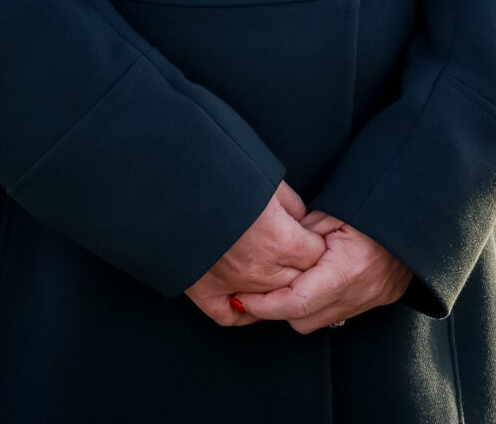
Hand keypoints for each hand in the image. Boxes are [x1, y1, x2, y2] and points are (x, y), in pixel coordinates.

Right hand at [184, 183, 324, 326]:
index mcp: (282, 241)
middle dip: (301, 269)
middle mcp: (262, 270)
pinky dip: (242, 311)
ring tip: (272, 272)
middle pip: (299, 282)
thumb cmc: (226, 178)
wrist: (177, 187)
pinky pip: (231, 316)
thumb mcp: (269, 183)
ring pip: (270, 303)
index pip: (317, 255)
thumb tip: (303, 220)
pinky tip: (248, 300)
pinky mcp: (206, 291)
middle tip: (293, 254)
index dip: (316, 244)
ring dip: (275, 290)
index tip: (310, 237)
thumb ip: (292, 205)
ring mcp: (234, 285)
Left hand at [231, 212, 413, 332]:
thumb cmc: (374, 206)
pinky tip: (315, 283)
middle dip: (278, 308)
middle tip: (261, 288)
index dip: (264, 304)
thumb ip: (300, 236)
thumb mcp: (332, 213)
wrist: (420, 213)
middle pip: (303, 320)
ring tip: (289, 283)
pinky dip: (321, 303)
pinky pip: (338, 313)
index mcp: (346, 269)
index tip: (243, 297)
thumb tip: (273, 252)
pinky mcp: (379, 300)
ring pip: (319, 321)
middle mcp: (359, 292)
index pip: (294, 303)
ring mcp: (371, 300)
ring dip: (299, 308)